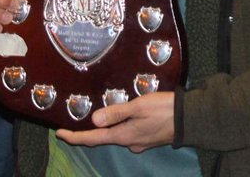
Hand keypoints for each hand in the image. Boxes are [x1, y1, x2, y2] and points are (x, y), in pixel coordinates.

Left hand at [55, 91, 174, 151]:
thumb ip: (116, 113)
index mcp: (123, 136)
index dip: (75, 137)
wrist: (190, 118)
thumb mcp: (138, 106)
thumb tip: (94, 120)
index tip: (59, 133)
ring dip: (107, 127)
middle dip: (88, 132)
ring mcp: (139, 142)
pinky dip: (120, 126)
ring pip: (117, 135)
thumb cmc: (163, 109)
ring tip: (98, 115)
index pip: (93, 138)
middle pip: (103, 138)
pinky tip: (122, 117)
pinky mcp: (148, 138)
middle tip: (73, 124)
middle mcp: (129, 142)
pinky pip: (128, 133)